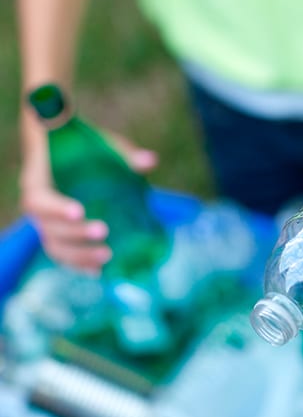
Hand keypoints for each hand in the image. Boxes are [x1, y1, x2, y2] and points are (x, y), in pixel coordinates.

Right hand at [21, 130, 157, 273]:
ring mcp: (48, 224)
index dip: (56, 208)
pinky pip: (64, 255)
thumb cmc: (84, 147)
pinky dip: (79, 265)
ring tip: (107, 256)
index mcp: (39, 182)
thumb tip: (150, 161)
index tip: (79, 211)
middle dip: (75, 234)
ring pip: (55, 247)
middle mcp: (39, 208)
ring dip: (79, 256)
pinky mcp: (61, 235)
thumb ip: (122, 152)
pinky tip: (99, 272)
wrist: (70, 153)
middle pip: (48, 228)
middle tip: (104, 232)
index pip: (38, 199)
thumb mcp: (102, 144)